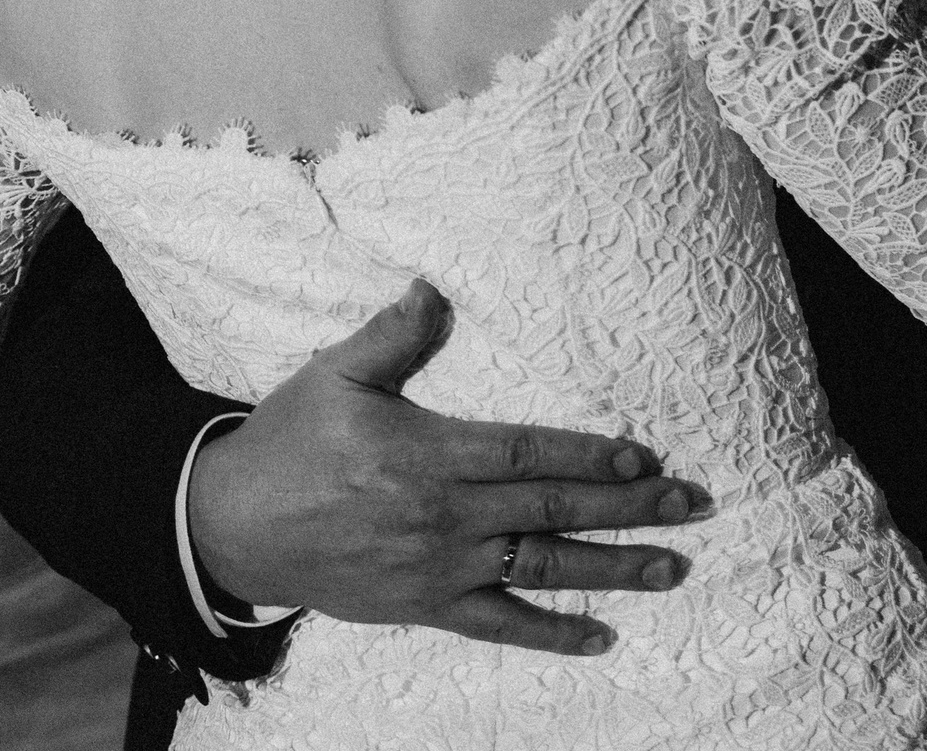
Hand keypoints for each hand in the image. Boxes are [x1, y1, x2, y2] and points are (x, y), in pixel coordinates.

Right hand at [187, 278, 711, 656]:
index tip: (646, 456)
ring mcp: (439, 568)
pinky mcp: (425, 605)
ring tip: (671, 567)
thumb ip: (391, 334)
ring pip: (541, 569)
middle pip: (552, 508)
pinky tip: (602, 637)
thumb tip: (433, 289)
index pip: (527, 452)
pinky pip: (499, 625)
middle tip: (692, 504)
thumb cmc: (287, 440)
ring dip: (611, 568)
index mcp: (428, 454)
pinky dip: (552, 634)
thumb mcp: (333, 373)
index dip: (590, 454)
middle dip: (628, 508)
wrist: (234, 529)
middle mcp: (445, 517)